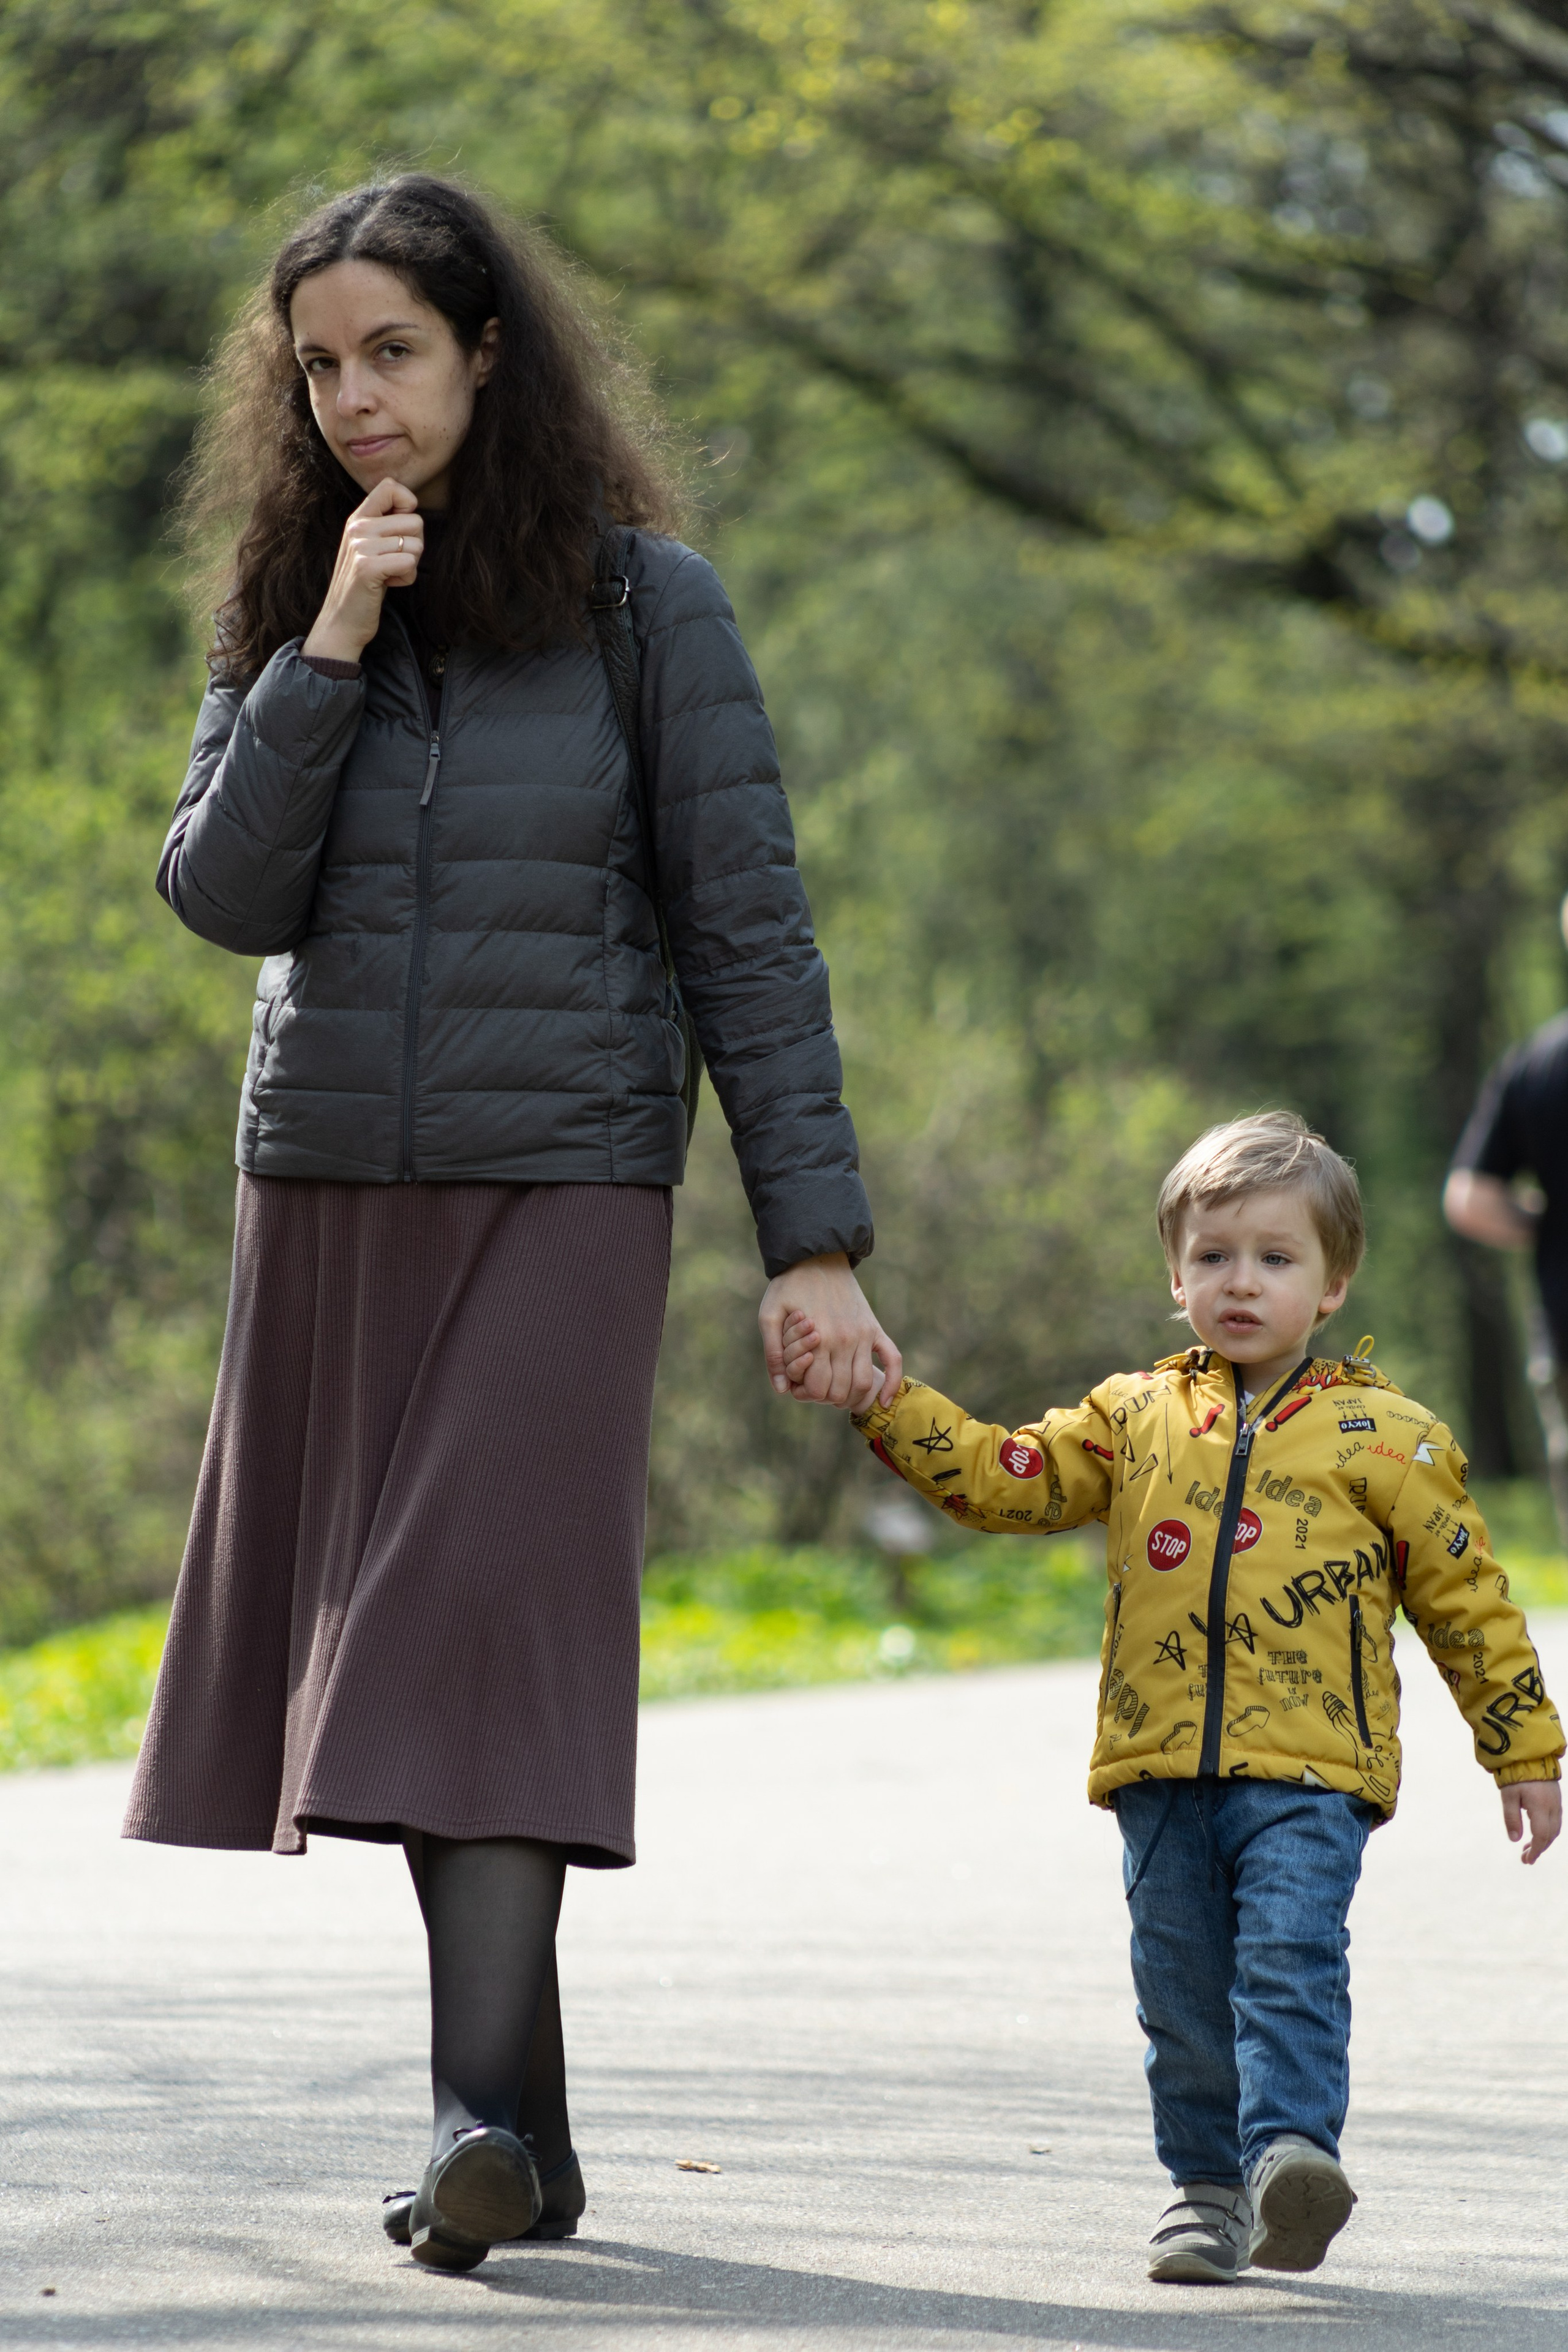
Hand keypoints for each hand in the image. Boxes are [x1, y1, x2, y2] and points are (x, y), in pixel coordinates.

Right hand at [302, 477, 421, 662]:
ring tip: (389, 575)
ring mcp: (360, 546)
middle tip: (394, 563)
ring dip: (410, 566)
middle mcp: (357, 527)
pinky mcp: (367, 568)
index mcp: (358, 518)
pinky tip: (388, 585)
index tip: (401, 531)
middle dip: (415, 547)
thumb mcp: (370, 548)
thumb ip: (385, 526)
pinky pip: (409, 563)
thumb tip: (413, 507)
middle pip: (415, 522)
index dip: (408, 506)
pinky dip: (406, 579)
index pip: (391, 486)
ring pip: (415, 545)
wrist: (342, 621)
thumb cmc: (364, 585)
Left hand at [758, 1252, 901, 1413]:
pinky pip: (893, 1360)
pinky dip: (891, 1384)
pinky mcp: (875, 1328)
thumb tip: (781, 1389)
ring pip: (865, 1382)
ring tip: (837, 1393)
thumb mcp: (769, 1316)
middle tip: (815, 1388)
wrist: (816, 1257)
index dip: (806, 1394)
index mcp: (820, 1339)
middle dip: (826, 1398)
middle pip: (841, 1391)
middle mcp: (845, 1340)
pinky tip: (883, 1400)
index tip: (798, 1386)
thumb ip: (773, 1353)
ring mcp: (864, 1335)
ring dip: (851, 1396)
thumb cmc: (788, 1287)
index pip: (818, 1389)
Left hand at [1501, 1778, 1560, 1862]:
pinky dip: (1547, 1831)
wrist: (1530, 1754)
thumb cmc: (1515, 1774)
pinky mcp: (1556, 1798)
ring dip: (1543, 1841)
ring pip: (1554, 1829)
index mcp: (1540, 1807)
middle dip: (1539, 1849)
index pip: (1541, 1836)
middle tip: (1525, 1857)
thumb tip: (1515, 1840)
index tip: (1527, 1860)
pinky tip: (1536, 1832)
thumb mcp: (1508, 1796)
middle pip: (1550, 1835)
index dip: (1536, 1850)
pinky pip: (1555, 1821)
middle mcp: (1552, 1807)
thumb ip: (1511, 1818)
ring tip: (1528, 1848)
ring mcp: (1556, 1802)